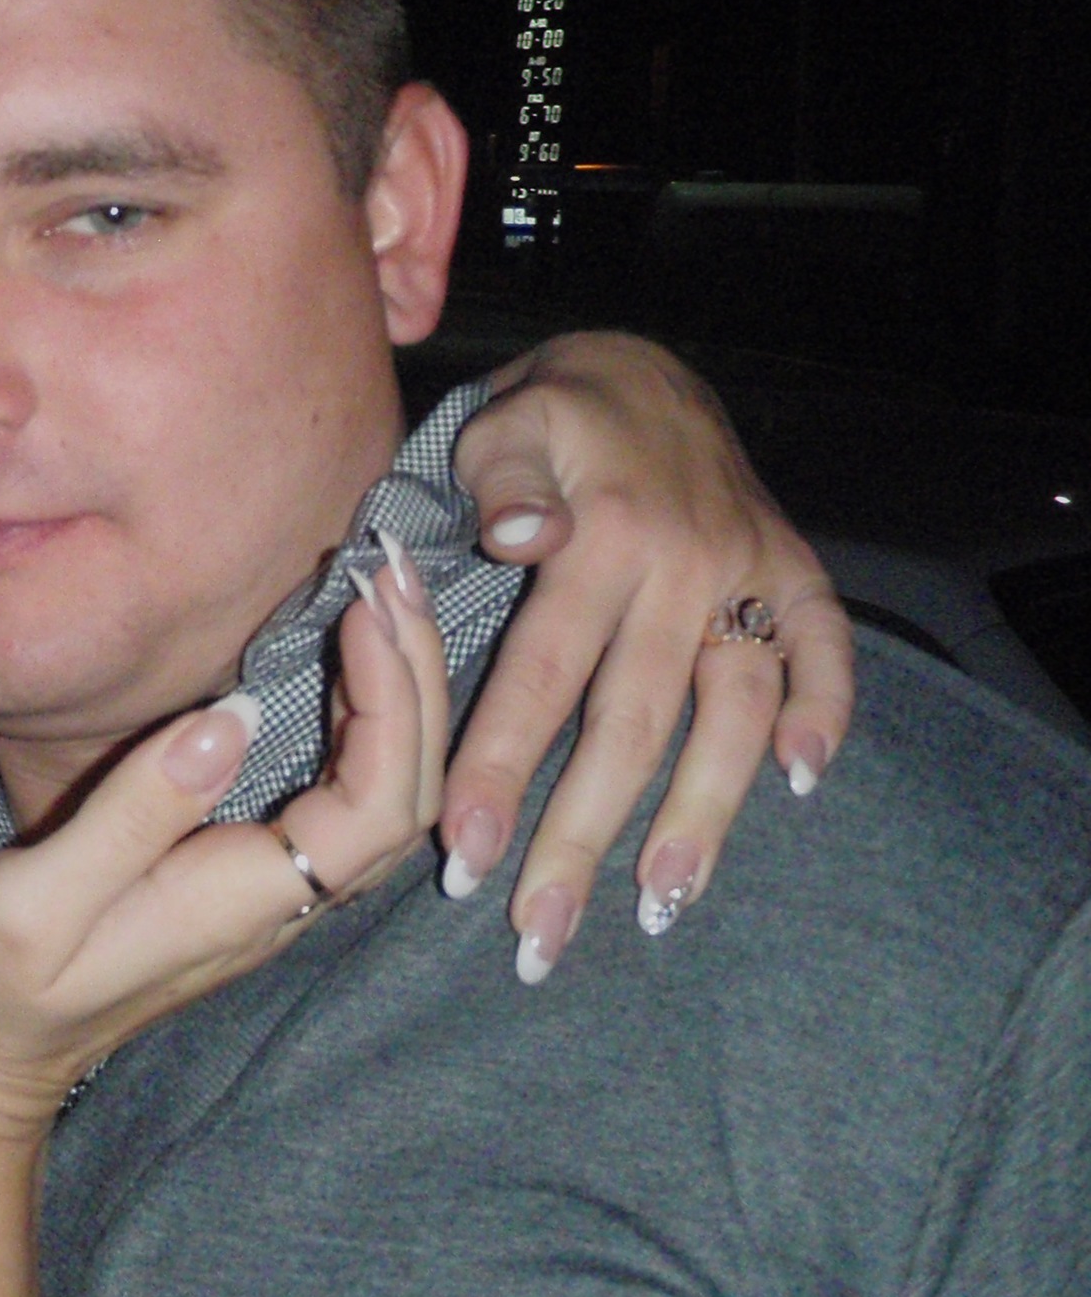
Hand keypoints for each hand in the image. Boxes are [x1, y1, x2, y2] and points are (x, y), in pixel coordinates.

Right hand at [0, 559, 447, 1142]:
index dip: (393, 701)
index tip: (359, 604)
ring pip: (381, 796)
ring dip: (396, 692)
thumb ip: (133, 813)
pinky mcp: (238, 874)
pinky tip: (336, 658)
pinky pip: (337, 795)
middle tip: (388, 567)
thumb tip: (231, 717)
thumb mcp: (36, 900)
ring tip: (377, 591)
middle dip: (415, 677)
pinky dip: (358, 716)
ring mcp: (263, 891)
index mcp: (242, 903)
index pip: (378, 807)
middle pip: (404, 795)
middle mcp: (275, 901)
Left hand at [445, 332, 854, 980]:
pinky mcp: (796, 569)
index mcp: (600, 539)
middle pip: (632, 725)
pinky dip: (828, 712)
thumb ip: (499, 481)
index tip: (467, 856)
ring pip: (731, 714)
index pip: (543, 675)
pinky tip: (804, 786)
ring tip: (663, 902)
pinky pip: (825, 649)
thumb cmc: (547, 415)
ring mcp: (748, 571)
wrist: (641, 364)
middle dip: (583, 836)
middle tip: (540, 932)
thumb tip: (517, 539)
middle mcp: (683, 566)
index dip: (503, 767)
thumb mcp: (504, 421)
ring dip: (703, 814)